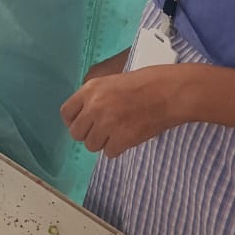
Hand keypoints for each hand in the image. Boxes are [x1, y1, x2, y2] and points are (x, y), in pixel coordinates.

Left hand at [60, 67, 183, 157]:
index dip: (73, 121)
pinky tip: (128, 137)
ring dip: (103, 142)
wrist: (169, 92)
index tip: (82, 124)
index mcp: (90, 89)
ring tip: (118, 132)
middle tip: (102, 130)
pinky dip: (118, 148)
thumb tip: (84, 116)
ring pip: (92, 145)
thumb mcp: (112, 81)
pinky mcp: (122, 139)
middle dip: (88, 134)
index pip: (66, 113)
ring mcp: (107, 124)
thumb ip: (95, 97)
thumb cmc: (145, 83)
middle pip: (76, 133)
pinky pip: (109, 153)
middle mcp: (94, 107)